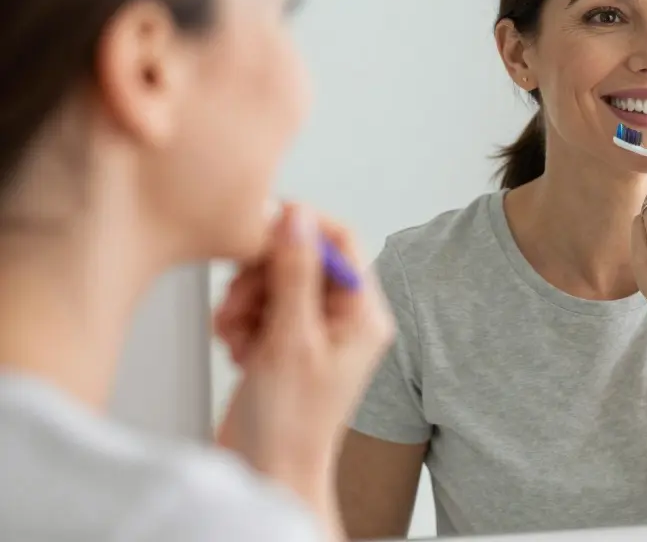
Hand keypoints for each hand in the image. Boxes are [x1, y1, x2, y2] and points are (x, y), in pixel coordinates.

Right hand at [212, 203, 393, 528]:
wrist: (268, 474)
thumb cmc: (290, 424)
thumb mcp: (292, 339)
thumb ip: (295, 273)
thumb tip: (298, 218)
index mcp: (363, 314)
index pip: (341, 242)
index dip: (301, 228)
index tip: (262, 227)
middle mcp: (343, 319)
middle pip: (300, 258)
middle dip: (261, 276)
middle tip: (239, 302)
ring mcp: (313, 332)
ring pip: (274, 282)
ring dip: (244, 301)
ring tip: (236, 334)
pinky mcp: (284, 344)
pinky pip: (259, 308)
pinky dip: (241, 322)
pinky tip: (237, 350)